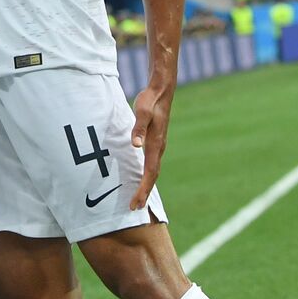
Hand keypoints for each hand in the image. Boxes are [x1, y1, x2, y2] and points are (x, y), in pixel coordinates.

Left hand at [129, 84, 173, 210]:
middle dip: (144, 192)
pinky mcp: (155, 141)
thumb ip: (138, 128)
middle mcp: (159, 148)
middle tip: (135, 208)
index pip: (150, 172)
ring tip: (138, 198)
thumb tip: (136, 145)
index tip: (136, 203)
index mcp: (156, 144)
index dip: (143, 189)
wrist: (162, 90)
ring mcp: (158, 145)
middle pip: (152, 176)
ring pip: (153, 170)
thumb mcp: (142, 112)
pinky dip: (146, 175)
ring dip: (146, 185)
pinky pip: (151, 163)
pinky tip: (141, 178)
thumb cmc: (151, 100)